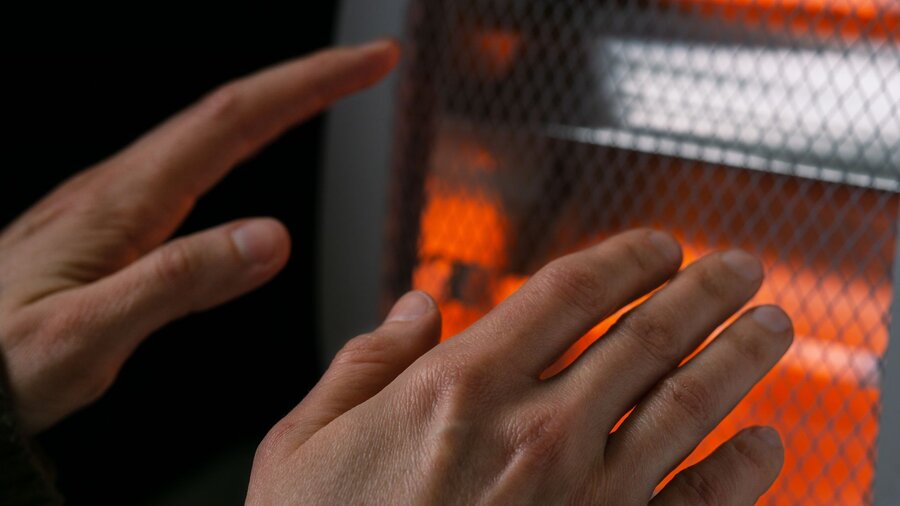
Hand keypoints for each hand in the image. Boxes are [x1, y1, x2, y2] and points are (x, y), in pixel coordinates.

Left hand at [0, 40, 399, 433]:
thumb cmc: (1, 362)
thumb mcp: (88, 334)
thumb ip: (178, 282)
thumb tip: (271, 237)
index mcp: (124, 201)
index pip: (235, 121)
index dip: (309, 85)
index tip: (366, 64)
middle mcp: (122, 187)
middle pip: (232, 111)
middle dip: (308, 79)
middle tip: (369, 65)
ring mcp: (118, 201)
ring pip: (214, 132)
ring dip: (279, 103)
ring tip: (329, 90)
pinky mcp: (116, 223)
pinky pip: (196, 164)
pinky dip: (244, 139)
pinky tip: (251, 147)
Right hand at [248, 230, 791, 504]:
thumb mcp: (304, 444)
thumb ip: (364, 363)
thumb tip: (413, 309)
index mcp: (458, 389)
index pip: (570, 292)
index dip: (627, 257)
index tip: (659, 246)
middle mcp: (532, 433)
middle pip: (646, 335)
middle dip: (704, 292)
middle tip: (739, 269)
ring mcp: (580, 498)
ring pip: (686, 406)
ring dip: (739, 357)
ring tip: (771, 325)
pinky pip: (696, 504)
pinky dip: (742, 470)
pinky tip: (765, 443)